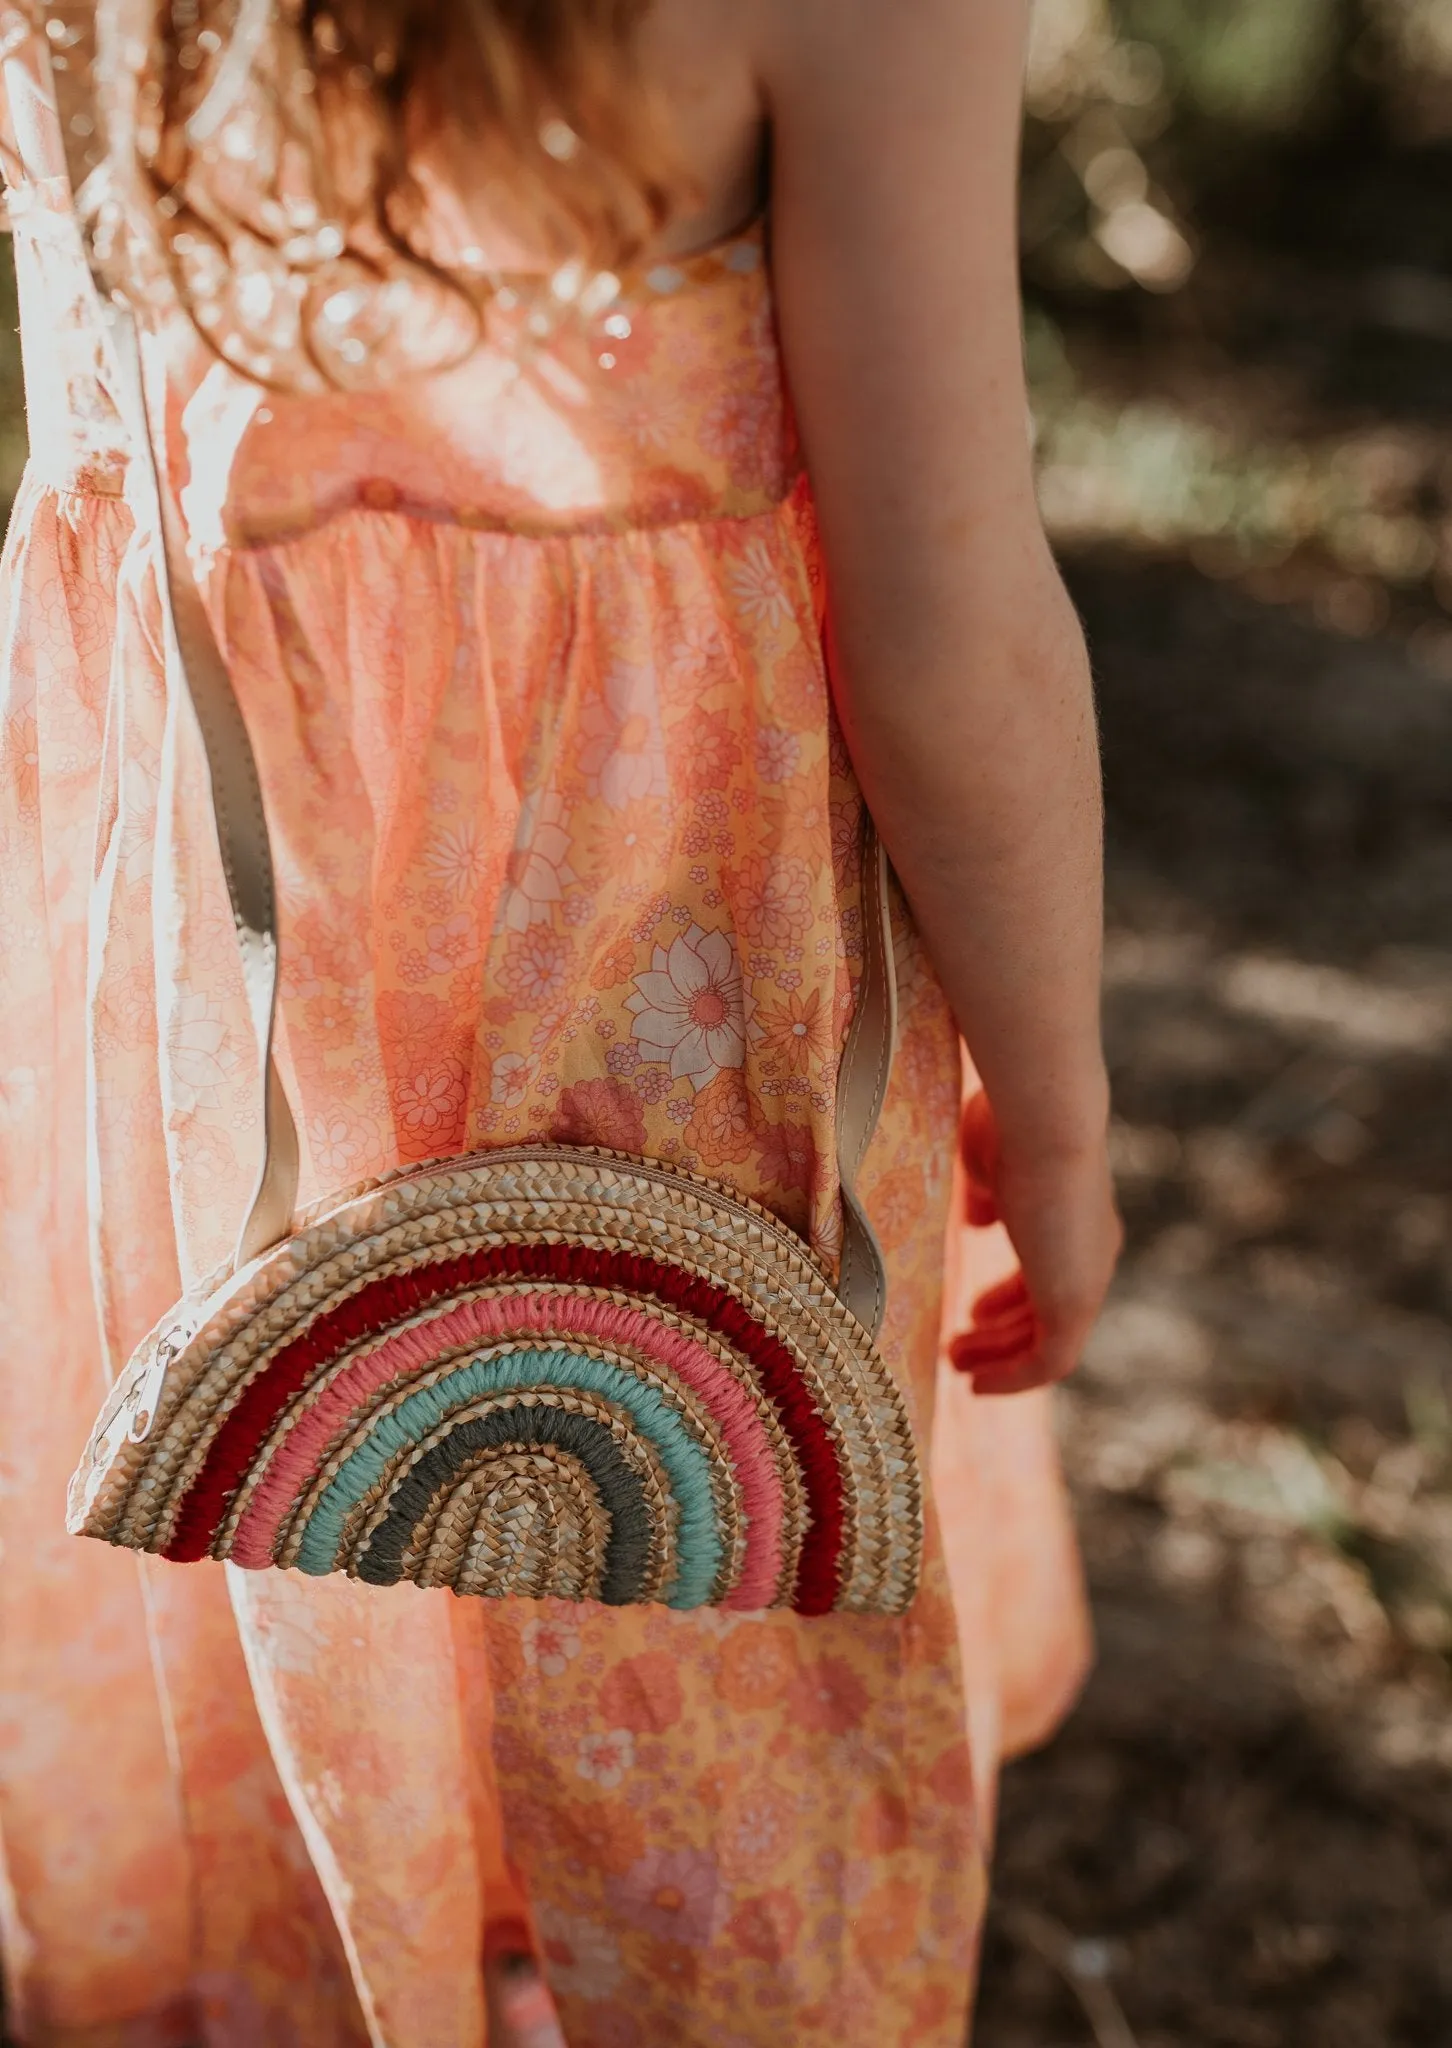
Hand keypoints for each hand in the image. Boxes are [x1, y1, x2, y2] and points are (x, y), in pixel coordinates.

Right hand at [949, 1089, 1121, 1396]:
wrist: (1045, 1121)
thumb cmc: (1010, 1125)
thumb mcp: (989, 1165)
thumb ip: (986, 1197)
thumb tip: (976, 1222)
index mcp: (1077, 1219)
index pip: (1046, 1273)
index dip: (1008, 1298)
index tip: (971, 1311)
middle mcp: (1093, 1253)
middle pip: (1046, 1311)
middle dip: (1000, 1335)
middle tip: (957, 1349)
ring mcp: (1088, 1280)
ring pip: (1047, 1341)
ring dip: (1000, 1358)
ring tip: (955, 1364)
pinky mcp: (1075, 1303)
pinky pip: (1049, 1361)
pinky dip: (1014, 1379)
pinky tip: (978, 1386)